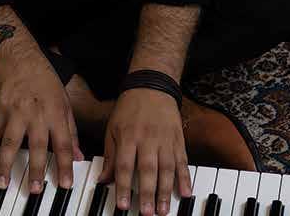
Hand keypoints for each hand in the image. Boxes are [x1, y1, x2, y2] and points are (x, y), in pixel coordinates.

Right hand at [0, 48, 84, 194]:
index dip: (65, 165)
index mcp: (55, 113)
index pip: (63, 143)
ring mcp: (15, 112)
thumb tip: (78, 156)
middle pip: (37, 146)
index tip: (65, 185)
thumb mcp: (65, 103)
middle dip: (35, 169)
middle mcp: (36, 114)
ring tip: (3, 183)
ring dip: (6, 164)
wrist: (20, 59)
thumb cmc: (45, 81)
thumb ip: (71, 131)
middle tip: (33, 190)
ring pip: (11, 142)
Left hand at [97, 89, 192, 215]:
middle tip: (147, 213)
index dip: (124, 187)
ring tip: (163, 210)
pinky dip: (185, 178)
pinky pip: (183, 161)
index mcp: (128, 136)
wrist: (151, 86)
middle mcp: (147, 139)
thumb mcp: (112, 128)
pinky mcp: (178, 140)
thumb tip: (103, 180)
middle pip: (148, 169)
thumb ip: (109, 155)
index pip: (125, 165)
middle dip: (148, 193)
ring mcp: (165, 140)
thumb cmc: (129, 109)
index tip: (123, 205)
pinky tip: (186, 192)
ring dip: (166, 191)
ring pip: (167, 169)